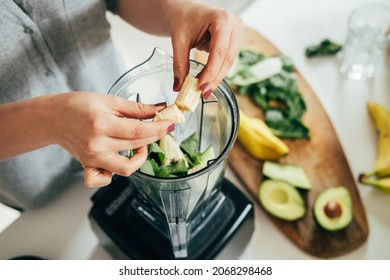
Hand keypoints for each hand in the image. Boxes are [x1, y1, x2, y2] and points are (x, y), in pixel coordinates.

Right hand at [50, 92, 172, 187]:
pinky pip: (104, 180)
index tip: (170, 124)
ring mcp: (92, 159)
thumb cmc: (78, 105)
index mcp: (101, 125)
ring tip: (140, 143)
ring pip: (126, 168)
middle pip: (136, 145)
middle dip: (154, 136)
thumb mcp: (109, 100)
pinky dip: (114, 175)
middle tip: (160, 127)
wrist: (52, 117)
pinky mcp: (88, 166)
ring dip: (139, 157)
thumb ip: (136, 108)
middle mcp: (96, 145)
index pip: (138, 131)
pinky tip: (119, 160)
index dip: (158, 128)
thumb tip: (160, 109)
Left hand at [169, 2, 242, 96]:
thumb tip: (178, 86)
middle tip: (203, 93)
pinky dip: (216, 72)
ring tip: (203, 90)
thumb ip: (179, 64)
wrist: (185, 10)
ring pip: (228, 62)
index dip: (211, 71)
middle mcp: (234, 25)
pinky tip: (207, 82)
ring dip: (216, 78)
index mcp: (222, 19)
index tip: (200, 87)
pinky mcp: (234, 41)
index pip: (219, 51)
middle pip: (227, 59)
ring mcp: (236, 33)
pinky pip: (226, 61)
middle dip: (214, 78)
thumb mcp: (179, 40)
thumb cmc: (183, 18)